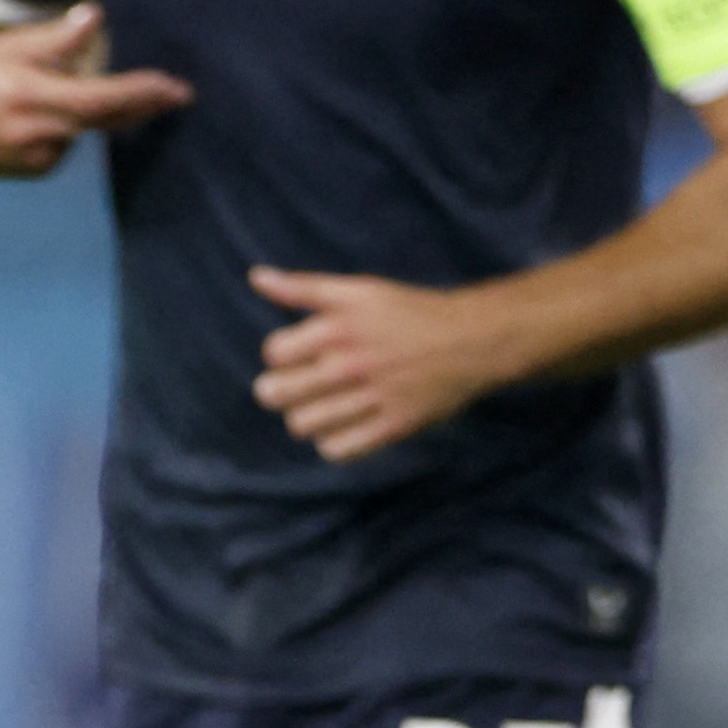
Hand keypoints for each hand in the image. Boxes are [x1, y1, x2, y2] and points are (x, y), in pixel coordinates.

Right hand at [0, 1, 188, 175]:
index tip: (175, 88)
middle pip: (106, 119)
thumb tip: (95, 16)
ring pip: (87, 130)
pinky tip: (46, 118)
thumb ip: (56, 37)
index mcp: (29, 94)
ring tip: (62, 92)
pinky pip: (70, 143)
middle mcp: (36, 131)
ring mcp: (38, 156)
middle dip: (143, 104)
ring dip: (96, 112)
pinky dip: (71, 127)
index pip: (97, 98)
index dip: (139, 94)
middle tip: (176, 93)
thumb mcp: (10, 47)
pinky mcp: (38, 170)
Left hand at [249, 266, 516, 462]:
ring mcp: (372, 397)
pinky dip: (333, 442)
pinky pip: (337, 450)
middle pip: (275, 394)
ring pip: (301, 424)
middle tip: (300, 386)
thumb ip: (302, 287)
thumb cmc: (407, 313)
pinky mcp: (394, 426)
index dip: (280, 356)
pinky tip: (343, 427)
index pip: (273, 353)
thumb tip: (255, 277)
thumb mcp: (356, 291)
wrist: (471, 339)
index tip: (300, 355)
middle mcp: (351, 362)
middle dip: (279, 390)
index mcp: (338, 326)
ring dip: (305, 418)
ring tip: (322, 407)